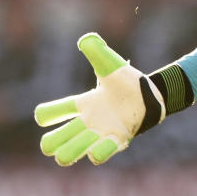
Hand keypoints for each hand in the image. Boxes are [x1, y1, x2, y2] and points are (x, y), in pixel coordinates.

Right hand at [34, 32, 164, 165]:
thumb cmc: (128, 82)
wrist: (152, 95)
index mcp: (83, 104)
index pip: (53, 111)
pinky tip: (94, 154)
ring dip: (68, 153)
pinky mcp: (118, 141)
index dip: (46, 115)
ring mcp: (101, 134)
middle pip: (57, 139)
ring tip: (63, 156)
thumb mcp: (110, 64)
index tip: (44, 117)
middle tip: (52, 146)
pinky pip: (103, 153)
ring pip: (74, 151)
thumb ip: (97, 51)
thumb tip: (86, 40)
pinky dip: (97, 154)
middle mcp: (88, 122)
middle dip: (51, 144)